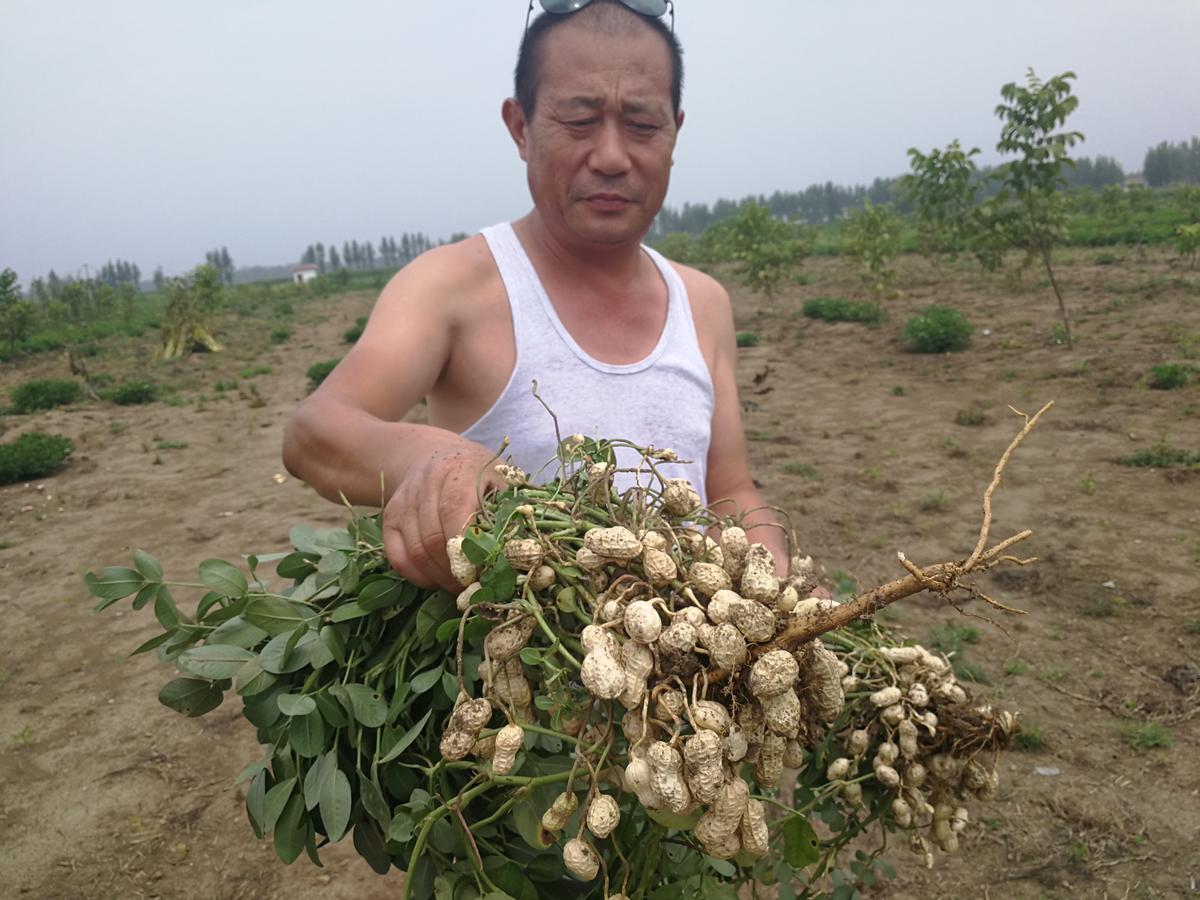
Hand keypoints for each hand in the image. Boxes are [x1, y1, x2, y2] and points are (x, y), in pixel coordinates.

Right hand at [381, 434, 505, 591]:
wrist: (435, 456)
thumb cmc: (478, 474)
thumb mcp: (500, 480)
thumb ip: (508, 511)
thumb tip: (517, 555)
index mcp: (457, 470)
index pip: (454, 513)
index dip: (468, 549)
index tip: (485, 572)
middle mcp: (424, 483)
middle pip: (433, 538)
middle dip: (456, 571)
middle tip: (476, 588)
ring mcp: (402, 502)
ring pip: (416, 552)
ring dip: (439, 578)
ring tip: (460, 588)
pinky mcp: (388, 519)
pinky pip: (398, 558)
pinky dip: (418, 577)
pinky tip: (438, 580)